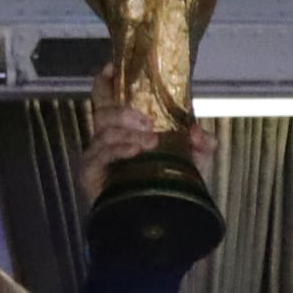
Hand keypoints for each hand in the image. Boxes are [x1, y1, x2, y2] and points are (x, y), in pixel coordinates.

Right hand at [80, 61, 217, 202]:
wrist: (157, 225)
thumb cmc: (168, 189)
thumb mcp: (193, 164)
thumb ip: (202, 145)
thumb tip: (198, 133)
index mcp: (125, 128)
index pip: (108, 97)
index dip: (107, 81)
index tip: (112, 67)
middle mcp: (108, 137)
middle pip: (103, 109)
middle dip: (125, 110)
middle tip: (149, 123)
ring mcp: (97, 155)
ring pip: (104, 131)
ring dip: (128, 132)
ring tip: (150, 142)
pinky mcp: (90, 173)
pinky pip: (99, 154)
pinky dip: (118, 149)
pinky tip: (135, 151)